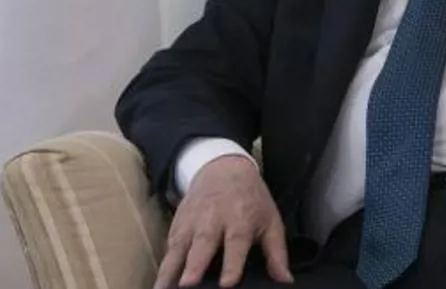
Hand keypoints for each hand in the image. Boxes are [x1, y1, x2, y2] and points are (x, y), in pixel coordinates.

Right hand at [156, 155, 293, 287]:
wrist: (222, 168)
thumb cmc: (250, 199)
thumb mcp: (270, 220)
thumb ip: (277, 253)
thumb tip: (285, 281)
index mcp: (240, 219)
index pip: (236, 243)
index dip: (232, 264)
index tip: (227, 284)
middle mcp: (213, 220)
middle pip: (203, 244)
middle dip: (194, 266)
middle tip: (187, 285)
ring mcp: (192, 222)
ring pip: (179, 247)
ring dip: (170, 270)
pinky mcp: (177, 225)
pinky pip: (168, 248)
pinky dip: (163, 266)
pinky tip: (159, 284)